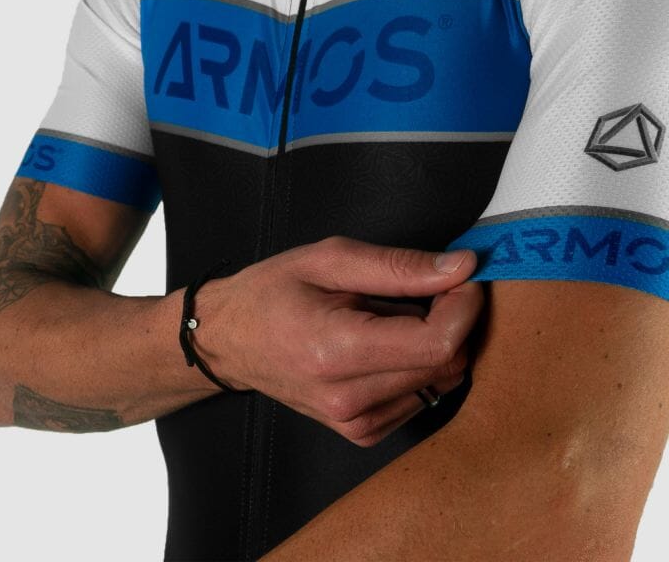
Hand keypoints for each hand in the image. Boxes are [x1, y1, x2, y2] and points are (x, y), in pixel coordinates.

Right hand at [193, 235, 483, 446]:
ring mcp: (355, 423)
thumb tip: (462, 268)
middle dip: (452, 319)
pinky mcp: (361, 432)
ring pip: (440, 382)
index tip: (461, 277)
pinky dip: (416, 366)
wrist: (230, 340)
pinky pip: (420, 397)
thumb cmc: (272, 292)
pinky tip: (384, 345)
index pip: (437, 343)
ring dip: (434, 343)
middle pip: (446, 364)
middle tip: (425, 287)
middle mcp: (350, 400)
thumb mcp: (330, 260)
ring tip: (391, 316)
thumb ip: (399, 267)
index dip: (464, 306)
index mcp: (338, 351)